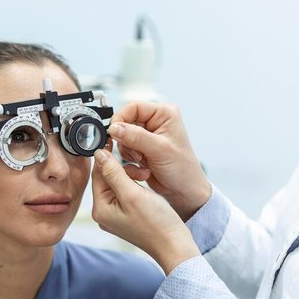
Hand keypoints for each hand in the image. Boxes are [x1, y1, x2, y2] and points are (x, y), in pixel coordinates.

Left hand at [91, 149, 200, 274]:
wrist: (174, 244)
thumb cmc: (156, 223)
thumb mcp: (132, 193)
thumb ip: (113, 172)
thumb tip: (98, 154)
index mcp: (100, 208)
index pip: (97, 174)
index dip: (106, 156)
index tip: (114, 141)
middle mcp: (103, 212)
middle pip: (106, 178)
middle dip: (123, 169)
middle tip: (142, 171)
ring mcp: (114, 215)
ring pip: (117, 183)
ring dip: (131, 175)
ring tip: (146, 177)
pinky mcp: (126, 215)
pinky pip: (125, 192)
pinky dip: (134, 185)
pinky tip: (145, 185)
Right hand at [109, 102, 210, 220]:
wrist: (184, 192)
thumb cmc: (183, 169)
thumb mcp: (159, 150)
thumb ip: (135, 136)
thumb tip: (114, 128)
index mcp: (164, 114)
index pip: (133, 107)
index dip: (121, 119)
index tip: (114, 132)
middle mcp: (155, 122)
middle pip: (125, 122)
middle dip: (126, 140)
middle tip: (135, 152)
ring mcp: (147, 136)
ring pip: (122, 137)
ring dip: (128, 152)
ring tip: (143, 161)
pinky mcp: (141, 149)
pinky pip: (124, 150)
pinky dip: (129, 159)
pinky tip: (143, 167)